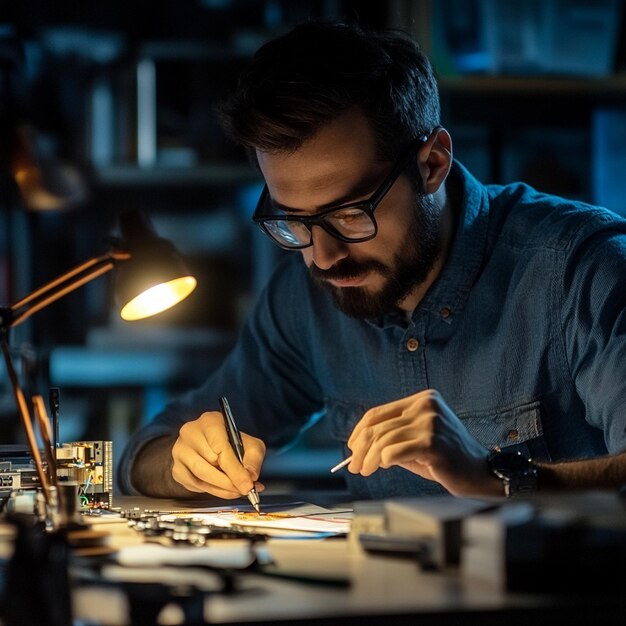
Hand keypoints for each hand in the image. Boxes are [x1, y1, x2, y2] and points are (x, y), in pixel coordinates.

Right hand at [171, 411, 265, 498]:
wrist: (211, 444)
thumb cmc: (232, 442)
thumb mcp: (250, 445)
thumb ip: (253, 459)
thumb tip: (250, 476)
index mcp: (209, 421)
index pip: (220, 447)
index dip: (235, 469)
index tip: (248, 485)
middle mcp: (190, 433)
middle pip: (208, 464)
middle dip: (228, 482)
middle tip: (244, 490)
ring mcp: (180, 451)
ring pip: (200, 477)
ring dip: (221, 489)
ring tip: (236, 491)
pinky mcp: (177, 468)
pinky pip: (194, 485)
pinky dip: (212, 491)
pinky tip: (224, 490)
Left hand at [346, 389, 501, 496]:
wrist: (479, 472)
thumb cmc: (447, 458)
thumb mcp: (417, 439)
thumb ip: (393, 436)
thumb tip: (360, 446)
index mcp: (423, 399)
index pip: (379, 413)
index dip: (359, 431)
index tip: (352, 446)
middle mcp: (426, 406)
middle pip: (378, 427)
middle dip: (360, 448)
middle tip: (354, 465)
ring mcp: (430, 422)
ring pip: (383, 440)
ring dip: (369, 458)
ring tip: (365, 470)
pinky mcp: (432, 442)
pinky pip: (394, 452)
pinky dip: (383, 460)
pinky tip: (383, 466)